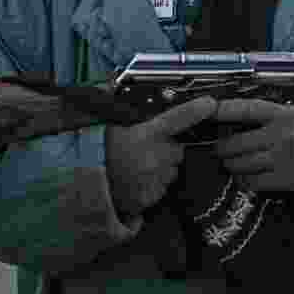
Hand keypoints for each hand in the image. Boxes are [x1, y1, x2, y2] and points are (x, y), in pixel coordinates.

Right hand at [105, 96, 217, 219]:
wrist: (82, 187)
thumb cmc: (97, 153)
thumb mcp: (110, 125)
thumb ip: (128, 113)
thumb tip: (128, 94)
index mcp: (146, 135)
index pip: (179, 118)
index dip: (197, 110)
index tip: (210, 104)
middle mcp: (155, 158)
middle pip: (177, 150)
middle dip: (167, 148)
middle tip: (144, 148)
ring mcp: (155, 180)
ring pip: (170, 170)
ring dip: (160, 167)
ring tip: (135, 165)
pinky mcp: (151, 199)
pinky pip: (161, 188)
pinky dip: (153, 184)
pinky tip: (135, 179)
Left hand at [212, 99, 293, 194]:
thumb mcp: (293, 113)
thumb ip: (267, 115)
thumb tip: (234, 117)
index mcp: (281, 115)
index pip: (246, 110)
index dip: (224, 111)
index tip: (208, 110)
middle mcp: (280, 135)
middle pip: (237, 143)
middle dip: (222, 148)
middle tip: (217, 148)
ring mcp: (282, 158)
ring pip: (242, 163)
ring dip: (231, 165)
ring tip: (229, 163)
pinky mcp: (285, 179)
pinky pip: (254, 182)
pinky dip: (244, 180)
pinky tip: (243, 177)